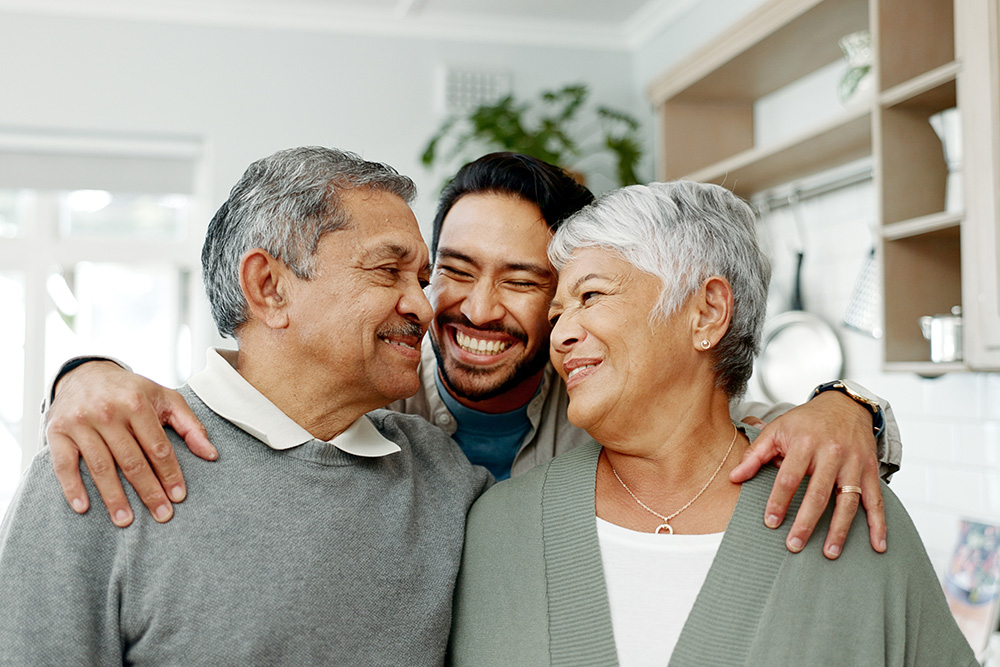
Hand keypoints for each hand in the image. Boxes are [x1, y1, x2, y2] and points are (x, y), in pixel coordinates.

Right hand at [46, 360, 216, 526]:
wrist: (86, 373)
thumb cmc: (131, 391)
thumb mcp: (165, 399)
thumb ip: (190, 426)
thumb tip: (211, 454)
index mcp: (137, 403)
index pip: (157, 447)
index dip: (170, 473)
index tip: (178, 496)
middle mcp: (108, 412)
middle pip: (131, 461)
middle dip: (148, 491)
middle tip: (161, 515)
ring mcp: (80, 423)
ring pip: (101, 466)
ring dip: (114, 497)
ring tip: (126, 520)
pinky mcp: (57, 432)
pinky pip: (63, 464)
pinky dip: (72, 487)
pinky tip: (83, 507)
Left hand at [729, 391, 885, 559]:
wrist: (845, 405)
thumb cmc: (806, 421)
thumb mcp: (777, 429)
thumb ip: (755, 454)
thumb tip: (733, 477)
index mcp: (805, 443)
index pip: (789, 477)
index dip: (779, 501)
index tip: (770, 522)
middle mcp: (832, 453)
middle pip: (819, 493)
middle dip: (806, 522)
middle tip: (794, 545)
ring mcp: (854, 463)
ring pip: (848, 501)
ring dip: (839, 530)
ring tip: (829, 553)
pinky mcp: (870, 471)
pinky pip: (876, 500)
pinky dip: (879, 524)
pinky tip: (878, 546)